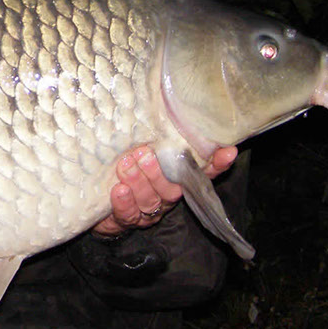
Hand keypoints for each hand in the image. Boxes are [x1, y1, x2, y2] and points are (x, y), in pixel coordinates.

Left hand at [92, 145, 237, 236]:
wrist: (100, 206)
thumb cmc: (127, 169)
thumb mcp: (140, 152)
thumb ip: (153, 139)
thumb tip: (159, 109)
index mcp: (176, 179)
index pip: (202, 173)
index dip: (217, 164)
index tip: (228, 151)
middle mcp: (166, 196)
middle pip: (172, 189)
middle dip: (158, 172)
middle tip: (144, 154)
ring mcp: (148, 210)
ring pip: (150, 200)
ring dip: (138, 181)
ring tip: (126, 164)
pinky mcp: (127, 219)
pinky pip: (129, 214)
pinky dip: (124, 202)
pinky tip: (119, 190)